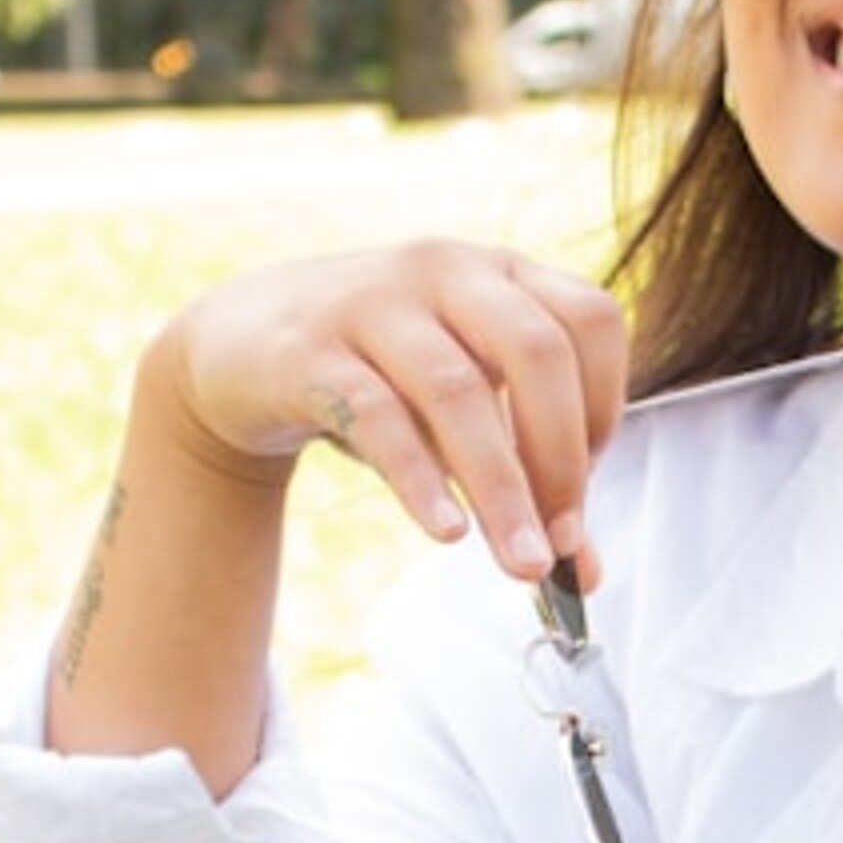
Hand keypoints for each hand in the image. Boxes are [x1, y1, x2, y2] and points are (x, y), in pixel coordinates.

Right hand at [154, 239, 628, 585]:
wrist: (238, 345)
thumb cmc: (379, 376)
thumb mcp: (460, 411)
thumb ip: (525, 479)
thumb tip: (584, 572)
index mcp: (502, 273)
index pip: (590, 321)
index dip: (605, 406)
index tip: (583, 486)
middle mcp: (445, 270)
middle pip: (537, 351)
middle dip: (561, 458)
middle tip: (562, 541)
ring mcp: (373, 301)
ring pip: (457, 391)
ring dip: (501, 487)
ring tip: (522, 562)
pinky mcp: (309, 350)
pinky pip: (377, 415)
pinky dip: (421, 480)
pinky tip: (447, 530)